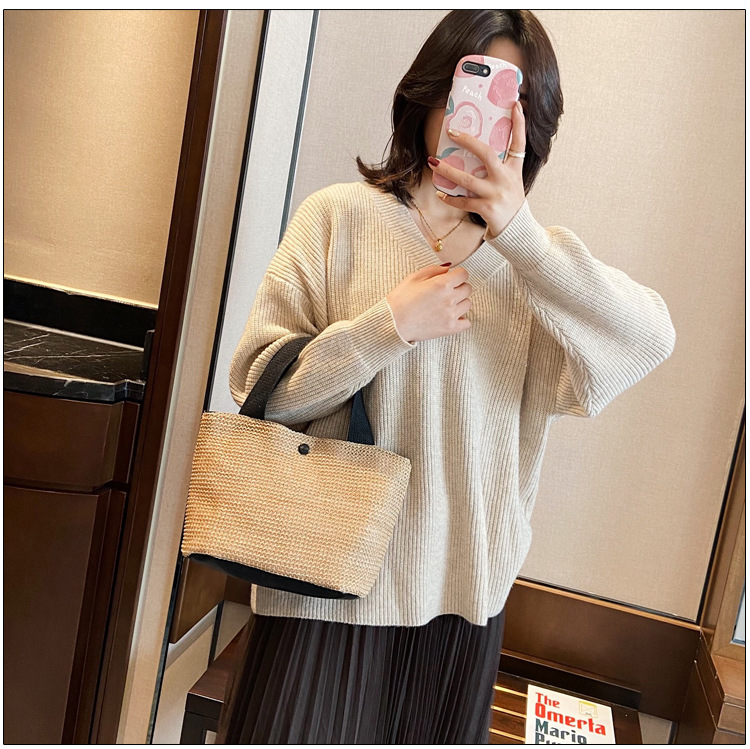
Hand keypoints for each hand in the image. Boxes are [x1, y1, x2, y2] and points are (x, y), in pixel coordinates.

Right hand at [386, 264, 472, 342]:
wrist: (393, 323)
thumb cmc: (400, 300)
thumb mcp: (414, 278)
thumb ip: (434, 270)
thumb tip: (448, 268)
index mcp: (442, 284)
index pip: (463, 274)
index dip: (457, 275)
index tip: (451, 278)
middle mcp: (450, 298)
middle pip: (467, 288)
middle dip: (458, 287)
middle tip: (446, 292)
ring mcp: (451, 315)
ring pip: (468, 304)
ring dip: (460, 303)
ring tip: (446, 305)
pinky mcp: (450, 328)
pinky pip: (467, 322)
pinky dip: (461, 319)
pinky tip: (450, 317)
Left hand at [428, 100, 525, 238]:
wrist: (517, 230)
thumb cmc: (510, 202)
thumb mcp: (512, 181)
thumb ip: (502, 166)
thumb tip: (478, 152)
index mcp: (514, 169)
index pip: (519, 142)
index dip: (519, 123)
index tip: (516, 104)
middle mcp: (506, 179)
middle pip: (486, 154)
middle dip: (468, 141)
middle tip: (452, 132)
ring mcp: (496, 194)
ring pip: (467, 180)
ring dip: (447, 171)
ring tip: (433, 162)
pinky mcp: (487, 209)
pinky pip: (463, 202)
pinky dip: (450, 199)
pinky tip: (440, 194)